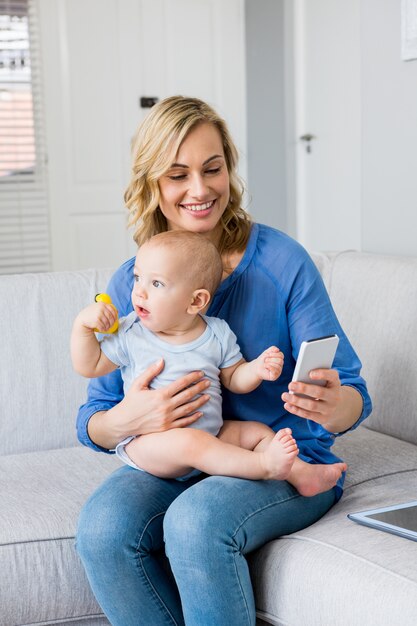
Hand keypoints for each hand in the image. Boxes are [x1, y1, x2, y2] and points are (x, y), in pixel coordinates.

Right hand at [76, 302, 117, 332]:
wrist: (82, 318)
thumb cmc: (91, 313)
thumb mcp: (98, 307)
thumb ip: (106, 308)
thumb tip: (117, 311)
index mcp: (102, 304)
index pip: (112, 310)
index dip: (115, 316)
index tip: (115, 319)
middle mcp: (101, 308)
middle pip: (111, 317)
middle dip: (112, 323)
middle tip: (110, 325)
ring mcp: (99, 314)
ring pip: (107, 323)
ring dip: (108, 327)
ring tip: (106, 328)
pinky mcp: (96, 321)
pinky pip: (103, 326)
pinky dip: (103, 329)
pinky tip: (102, 330)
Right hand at [96, 359, 211, 446]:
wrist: (123, 423)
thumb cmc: (130, 402)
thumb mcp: (137, 384)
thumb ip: (150, 372)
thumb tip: (161, 360)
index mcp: (160, 395)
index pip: (181, 384)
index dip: (192, 377)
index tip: (201, 373)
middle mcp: (166, 407)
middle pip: (188, 395)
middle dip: (199, 387)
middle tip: (209, 382)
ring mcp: (167, 418)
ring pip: (188, 409)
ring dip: (200, 401)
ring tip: (208, 396)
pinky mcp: (167, 428)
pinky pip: (184, 422)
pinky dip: (194, 417)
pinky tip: (201, 412)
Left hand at [255, 346, 283, 380]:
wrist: (256, 367)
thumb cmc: (262, 360)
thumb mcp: (267, 352)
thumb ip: (273, 348)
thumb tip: (278, 350)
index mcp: (280, 359)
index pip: (281, 355)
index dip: (274, 354)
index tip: (268, 354)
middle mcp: (280, 365)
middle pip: (280, 361)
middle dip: (271, 359)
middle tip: (265, 360)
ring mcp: (278, 371)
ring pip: (277, 366)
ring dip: (269, 363)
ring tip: (265, 364)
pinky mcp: (275, 376)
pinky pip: (275, 371)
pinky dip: (269, 367)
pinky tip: (265, 367)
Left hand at [281, 368, 341, 427]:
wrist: (337, 407)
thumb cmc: (325, 388)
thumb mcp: (324, 381)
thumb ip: (314, 377)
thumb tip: (298, 377)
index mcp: (335, 383)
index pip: (332, 376)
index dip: (322, 374)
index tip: (310, 373)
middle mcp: (334, 396)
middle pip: (319, 392)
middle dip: (304, 389)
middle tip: (290, 385)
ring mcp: (329, 409)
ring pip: (312, 405)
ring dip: (296, 401)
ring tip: (284, 396)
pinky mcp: (322, 418)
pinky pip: (308, 415)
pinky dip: (296, 410)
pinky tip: (287, 405)